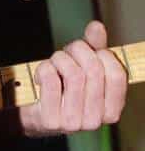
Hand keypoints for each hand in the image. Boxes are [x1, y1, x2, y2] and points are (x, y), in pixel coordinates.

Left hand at [19, 20, 127, 134]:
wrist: (34, 114)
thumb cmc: (62, 87)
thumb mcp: (82, 66)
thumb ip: (94, 47)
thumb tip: (96, 27)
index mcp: (111, 110)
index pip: (117, 74)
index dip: (103, 54)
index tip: (91, 52)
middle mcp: (95, 121)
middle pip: (93, 70)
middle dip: (77, 50)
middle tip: (67, 52)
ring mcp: (73, 123)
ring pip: (73, 74)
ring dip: (59, 59)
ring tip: (54, 63)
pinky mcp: (50, 121)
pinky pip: (51, 80)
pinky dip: (44, 68)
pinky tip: (41, 75)